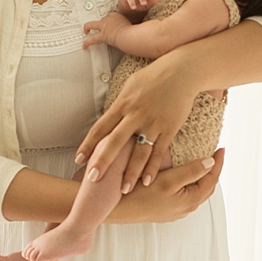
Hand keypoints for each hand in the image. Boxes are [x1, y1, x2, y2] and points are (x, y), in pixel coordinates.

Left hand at [74, 52, 199, 190]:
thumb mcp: (130, 85)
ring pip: (138, 153)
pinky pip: (159, 152)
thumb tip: (108, 117)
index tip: (79, 159)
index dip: (88, 145)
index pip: (100, 128)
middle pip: (115, 142)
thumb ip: (119, 104)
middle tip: (93, 179)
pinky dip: (152, 168)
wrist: (183, 71)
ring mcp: (152, 123)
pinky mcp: (169, 128)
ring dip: (130, 173)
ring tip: (124, 189)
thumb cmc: (155, 75)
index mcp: (123, 104)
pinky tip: (146, 181)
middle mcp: (135, 115)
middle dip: (103, 162)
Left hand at [82, 10, 130, 49]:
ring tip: (85, 31)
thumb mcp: (132, 25)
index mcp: (116, 15)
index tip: (110, 23)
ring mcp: (104, 27)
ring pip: (91, 25)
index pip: (110, 15)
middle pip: (101, 20)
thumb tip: (134, 30)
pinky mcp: (102, 35)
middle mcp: (108, 19)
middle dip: (100, 24)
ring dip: (87, 28)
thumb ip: (130, 26)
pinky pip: (92, 39)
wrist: (129, 35)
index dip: (109, 20)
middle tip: (99, 27)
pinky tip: (84, 45)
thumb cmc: (133, 32)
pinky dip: (87, 42)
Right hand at [106, 148, 225, 223]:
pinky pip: (184, 194)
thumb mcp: (168, 180)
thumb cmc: (140, 195)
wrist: (117, 210)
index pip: (211, 179)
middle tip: (213, 154)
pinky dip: (189, 182)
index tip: (220, 148)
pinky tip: (183, 174)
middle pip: (206, 187)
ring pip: (195, 191)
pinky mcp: (166, 209)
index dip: (217, 163)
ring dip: (200, 176)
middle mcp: (185, 208)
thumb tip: (210, 163)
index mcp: (190, 200)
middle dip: (212, 170)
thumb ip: (191, 171)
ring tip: (201, 161)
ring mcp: (175, 210)